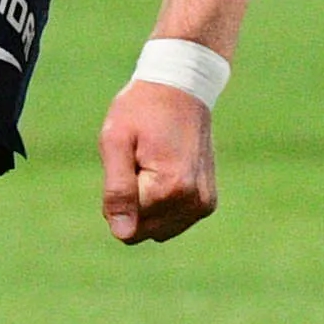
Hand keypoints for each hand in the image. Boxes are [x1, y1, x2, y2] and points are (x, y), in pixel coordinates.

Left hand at [97, 79, 217, 245]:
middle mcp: (193, 202)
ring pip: (158, 230)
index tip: (128, 164)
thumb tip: (122, 233)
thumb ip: (117, 190)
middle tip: (140, 164)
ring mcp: (204, 205)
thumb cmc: (142, 110)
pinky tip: (165, 173)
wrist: (181, 89)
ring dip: (148, 206)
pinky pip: (173, 222)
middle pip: (143, 231)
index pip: (127, 227)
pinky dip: (162, 205)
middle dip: (133, 204)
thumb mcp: (116, 141)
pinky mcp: (208, 203)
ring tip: (153, 166)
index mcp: (170, 189)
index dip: (117, 199)